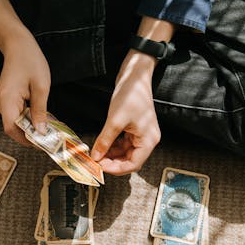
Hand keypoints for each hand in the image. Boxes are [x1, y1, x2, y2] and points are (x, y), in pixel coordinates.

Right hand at [0, 30, 50, 144]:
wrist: (18, 45)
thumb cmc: (30, 61)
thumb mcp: (41, 87)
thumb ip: (40, 111)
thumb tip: (40, 132)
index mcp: (7, 100)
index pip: (12, 129)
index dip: (26, 140)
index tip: (42, 144)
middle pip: (13, 128)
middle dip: (30, 135)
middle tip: (49, 138)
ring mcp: (0, 102)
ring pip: (15, 122)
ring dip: (30, 127)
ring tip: (48, 128)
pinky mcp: (5, 100)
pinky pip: (15, 115)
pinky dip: (27, 119)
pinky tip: (40, 118)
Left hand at [90, 51, 160, 174]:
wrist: (135, 77)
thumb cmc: (131, 95)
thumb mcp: (114, 120)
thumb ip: (105, 141)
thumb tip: (95, 156)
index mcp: (148, 140)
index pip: (133, 164)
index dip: (116, 168)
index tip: (100, 167)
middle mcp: (148, 140)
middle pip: (130, 160)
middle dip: (113, 162)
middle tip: (96, 161)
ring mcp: (142, 135)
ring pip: (126, 153)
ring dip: (112, 155)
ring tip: (97, 154)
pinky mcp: (135, 129)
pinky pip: (124, 144)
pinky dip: (113, 147)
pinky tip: (103, 146)